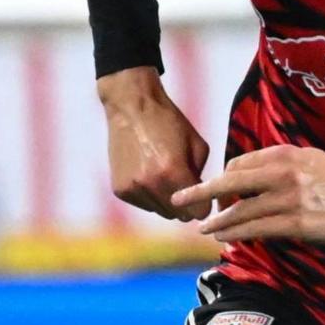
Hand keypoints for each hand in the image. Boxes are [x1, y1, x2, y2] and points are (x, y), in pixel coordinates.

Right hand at [101, 68, 210, 219]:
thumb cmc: (169, 123)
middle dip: (186, 205)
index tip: (203, 199)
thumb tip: (202, 199)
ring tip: (164, 176)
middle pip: (179, 216)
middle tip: (184, 186)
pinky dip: (149, 195)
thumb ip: (201, 176)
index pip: (198, 212)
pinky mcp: (120, 190)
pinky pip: (144, 204)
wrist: (132, 107)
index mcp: (174, 172)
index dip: (203, 206)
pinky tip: (148, 174)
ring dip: (167, 201)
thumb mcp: (198, 146)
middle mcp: (151, 184)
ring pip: (161, 212)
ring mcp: (133, 188)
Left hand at [174, 145, 324, 245]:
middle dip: (201, 192)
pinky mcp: (294, 224)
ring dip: (217, 221)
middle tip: (179, 199)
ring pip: (240, 210)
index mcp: (285, 155)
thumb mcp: (310, 160)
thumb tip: (249, 172)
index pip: (240, 164)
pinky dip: (237, 233)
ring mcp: (287, 200)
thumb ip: (279, 163)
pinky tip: (225, 237)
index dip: (224, 178)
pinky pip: (257, 229)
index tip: (216, 191)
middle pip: (230, 182)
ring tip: (203, 228)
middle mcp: (282, 174)